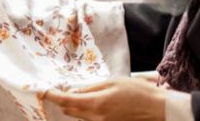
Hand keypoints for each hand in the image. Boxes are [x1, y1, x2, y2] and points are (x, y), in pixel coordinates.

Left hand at [44, 77, 165, 120]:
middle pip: (69, 111)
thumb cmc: (137, 92)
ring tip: (79, 94)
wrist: (156, 109)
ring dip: (75, 106)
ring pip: (79, 117)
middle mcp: (96, 118)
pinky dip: (86, 112)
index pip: (66, 100)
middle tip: (61, 88)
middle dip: (63, 100)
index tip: (43, 89)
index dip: (52, 95)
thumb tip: (75, 91)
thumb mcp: (112, 82)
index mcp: (95, 104)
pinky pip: (90, 120)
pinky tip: (93, 103)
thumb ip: (91, 87)